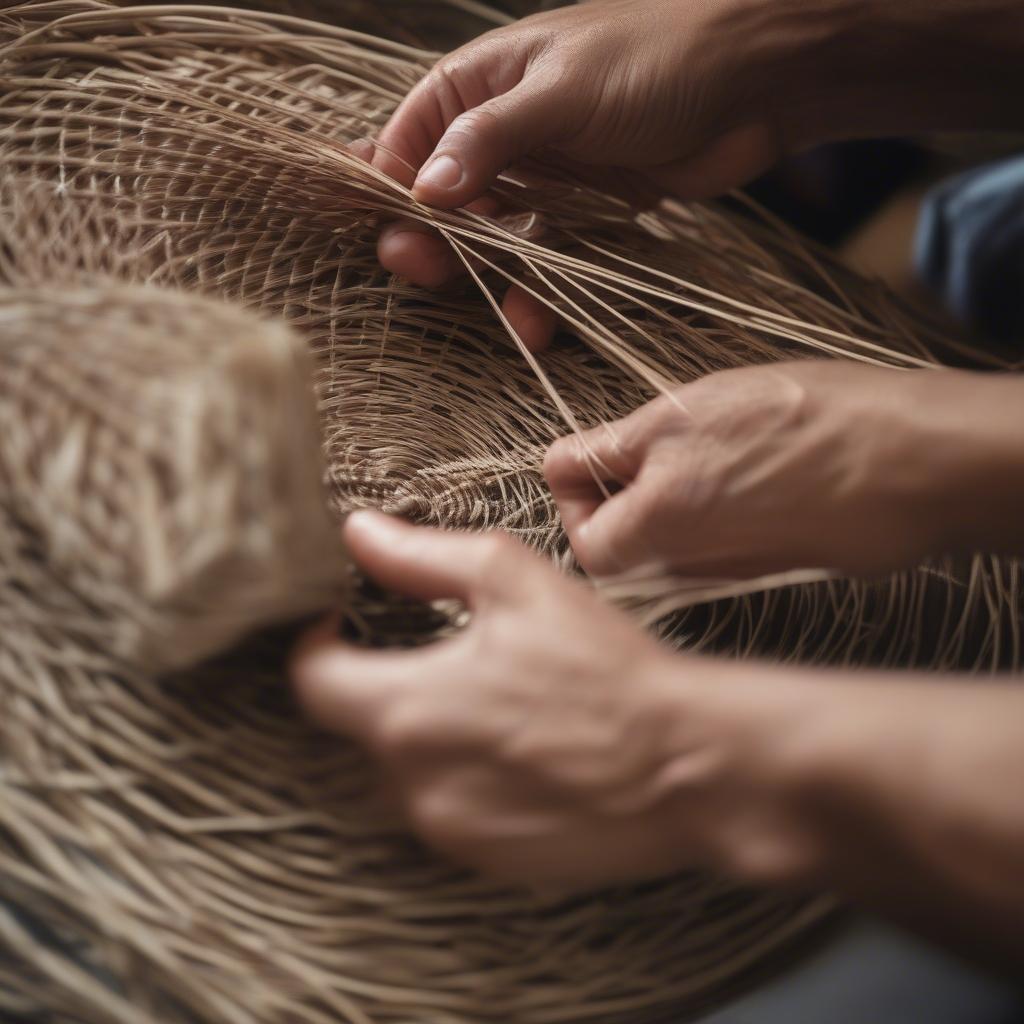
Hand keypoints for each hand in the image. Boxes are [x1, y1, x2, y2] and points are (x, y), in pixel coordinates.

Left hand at [292, 511, 729, 888]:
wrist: (686, 765)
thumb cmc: (604, 668)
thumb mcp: (513, 582)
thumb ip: (422, 557)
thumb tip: (359, 532)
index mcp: (407, 710)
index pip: (312, 681)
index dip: (318, 644)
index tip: (343, 625)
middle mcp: (413, 784)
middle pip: (362, 726)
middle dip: (387, 685)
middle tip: (445, 656)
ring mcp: (450, 830)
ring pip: (406, 772)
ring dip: (429, 735)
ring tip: (496, 705)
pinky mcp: (489, 861)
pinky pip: (449, 811)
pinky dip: (465, 777)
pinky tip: (522, 751)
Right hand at [362, 0, 792, 350]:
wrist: (753, 81)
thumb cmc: (654, 56)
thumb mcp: (561, 90)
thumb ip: (490, 140)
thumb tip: (424, 189)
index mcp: (480, 83)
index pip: (409, 136)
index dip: (384, 181)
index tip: (366, 225)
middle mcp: (503, 132)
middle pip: (443, 195)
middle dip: (427, 233)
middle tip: (409, 265)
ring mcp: (544, 176)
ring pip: (492, 234)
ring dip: (479, 271)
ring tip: (472, 300)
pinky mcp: (583, 214)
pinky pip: (546, 259)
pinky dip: (537, 291)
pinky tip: (530, 322)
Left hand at [544, 361, 1016, 579]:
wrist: (909, 461)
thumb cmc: (792, 428)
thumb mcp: (676, 417)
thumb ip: (606, 450)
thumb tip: (555, 466)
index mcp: (651, 537)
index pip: (584, 544)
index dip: (579, 498)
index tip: (597, 457)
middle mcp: (688, 572)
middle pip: (629, 549)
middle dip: (625, 495)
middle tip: (652, 443)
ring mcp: (738, 575)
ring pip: (677, 544)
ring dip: (674, 497)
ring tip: (710, 446)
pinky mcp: (780, 567)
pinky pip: (726, 544)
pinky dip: (721, 508)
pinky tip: (751, 468)